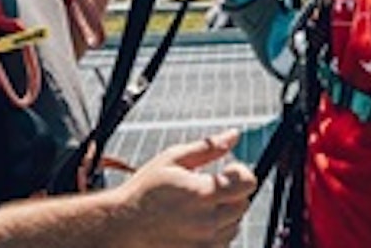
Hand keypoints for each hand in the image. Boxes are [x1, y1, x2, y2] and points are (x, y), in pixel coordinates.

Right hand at [109, 130, 255, 245]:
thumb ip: (207, 148)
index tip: (226, 171)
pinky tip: (195, 224)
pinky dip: (215, 233)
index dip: (239, 173)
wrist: (123, 227)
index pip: (247, 183)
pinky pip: (223, 243)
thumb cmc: (146, 191)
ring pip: (235, 225)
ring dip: (224, 214)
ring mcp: (205, 244)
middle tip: (207, 188)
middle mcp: (207, 222)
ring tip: (197, 207)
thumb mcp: (172, 160)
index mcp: (202, 194)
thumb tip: (234, 135)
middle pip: (243, 204)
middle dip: (231, 192)